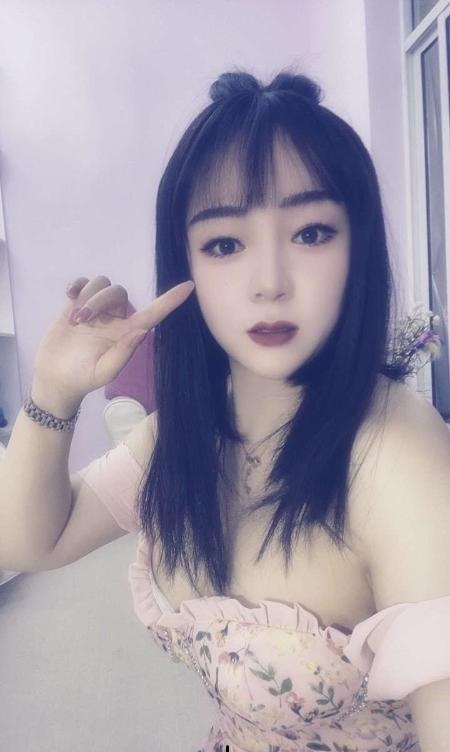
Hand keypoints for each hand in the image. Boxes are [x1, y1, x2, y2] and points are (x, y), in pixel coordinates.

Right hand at [33, 275, 194, 404]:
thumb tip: (142, 331)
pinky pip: (84, 283)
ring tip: (74, 318)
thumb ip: (123, 353)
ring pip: (102, 284)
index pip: (153, 314)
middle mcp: (115, 319)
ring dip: (88, 296)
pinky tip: (69, 295)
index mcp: (127, 334)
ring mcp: (96, 311)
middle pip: (118, 292)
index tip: (189, 286)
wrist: (55, 379)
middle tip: (82, 319)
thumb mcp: (103, 372)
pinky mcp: (76, 304)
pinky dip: (78, 285)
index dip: (171, 300)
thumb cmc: (82, 379)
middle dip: (100, 300)